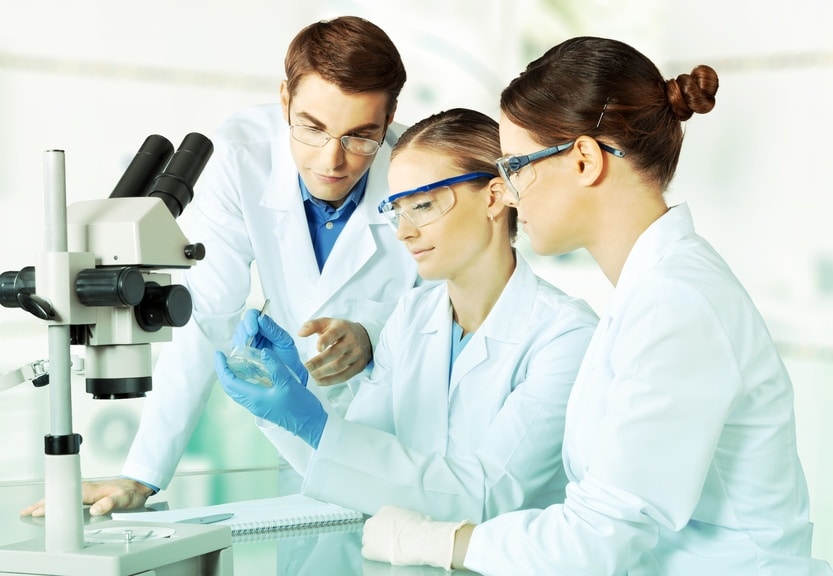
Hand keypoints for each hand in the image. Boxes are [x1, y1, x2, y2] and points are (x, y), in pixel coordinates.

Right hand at [19, 478, 153, 516]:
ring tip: (32, 508)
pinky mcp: (89, 491)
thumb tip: (95, 510)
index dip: (51, 505)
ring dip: (46, 500)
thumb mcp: (123, 499)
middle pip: (59, 495)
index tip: (38, 511)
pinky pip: (67, 494)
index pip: (65, 498)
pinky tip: (52, 503)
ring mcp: (87, 489)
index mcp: (91, 490)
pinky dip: (56, 498)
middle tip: (26, 511)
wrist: (139, 484)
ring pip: (62, 494)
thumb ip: (109, 504)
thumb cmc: (131, 492)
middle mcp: (86, 488)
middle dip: (42, 503)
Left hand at [215, 348, 326, 447]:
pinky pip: (245, 393)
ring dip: (231, 377)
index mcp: (254, 397)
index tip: (219, 354)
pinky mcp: (263, 406)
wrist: (310, 424)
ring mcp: (257, 406)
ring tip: (233, 363)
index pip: (230, 381)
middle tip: (223, 358)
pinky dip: (241, 382)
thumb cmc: (300, 406)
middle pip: (229, 387)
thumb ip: (275, 366)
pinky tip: (249, 374)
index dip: (222, 367)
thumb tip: (263, 351)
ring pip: (236, 391)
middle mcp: (252, 403)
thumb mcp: (288, 383)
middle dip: (223, 372)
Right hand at [233, 309, 307, 385]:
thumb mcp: (284, 342)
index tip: (253, 330)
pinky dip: (237, 353)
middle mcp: (254, 334)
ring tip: (248, 351)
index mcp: (265, 326)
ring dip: (240, 343)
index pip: (252, 315)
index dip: (250, 320)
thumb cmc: (289, 358)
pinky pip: (235, 352)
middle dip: (244, 333)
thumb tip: (261, 318)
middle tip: (248, 341)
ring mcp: (247, 345)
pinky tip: (244, 358)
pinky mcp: (242, 357)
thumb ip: (273, 329)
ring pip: (237, 338)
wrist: (290, 376)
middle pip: (242, 326)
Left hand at [299, 317, 371, 385]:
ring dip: (323, 372)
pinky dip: (331, 380)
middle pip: (335, 352)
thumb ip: (312, 325)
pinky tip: (319, 381)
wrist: (365, 337)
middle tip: (306, 367)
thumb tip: (300, 333)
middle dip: (320, 361)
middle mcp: (352, 340)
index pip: (334, 334)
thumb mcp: (328, 323)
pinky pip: (345, 376)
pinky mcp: (359, 366)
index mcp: (342, 327)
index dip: (325, 341)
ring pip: (339, 366)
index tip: (317, 348)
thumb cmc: (341, 330)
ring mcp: (357, 354)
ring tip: (310, 375)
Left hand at [361, 505, 468, 569]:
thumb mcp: (413, 515)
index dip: (386, 527)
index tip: (392, 533)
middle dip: (377, 535)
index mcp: (385, 510)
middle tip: (387, 542)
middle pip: (371, 528)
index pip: (380, 519)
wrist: (418, 540)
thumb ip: (405, 517)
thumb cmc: (420, 527)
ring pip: (367, 540)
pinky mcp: (368, 549)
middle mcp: (374, 520)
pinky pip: (367, 552)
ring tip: (386, 550)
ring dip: (375, 544)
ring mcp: (369, 535)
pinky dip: (373, 555)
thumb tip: (410, 521)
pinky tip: (383, 556)